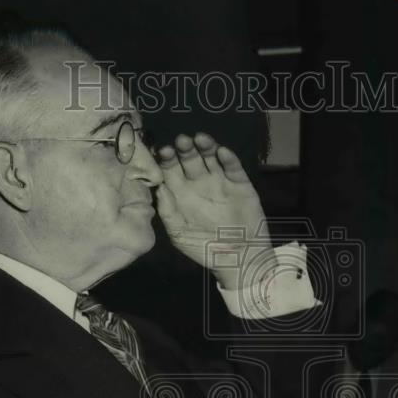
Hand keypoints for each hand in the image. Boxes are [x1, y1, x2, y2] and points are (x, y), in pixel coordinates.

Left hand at [155, 132, 276, 290]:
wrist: (237, 259)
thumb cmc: (203, 248)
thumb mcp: (179, 234)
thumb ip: (168, 211)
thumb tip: (158, 188)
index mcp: (181, 193)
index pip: (171, 170)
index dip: (167, 159)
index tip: (164, 152)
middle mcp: (199, 183)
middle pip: (190, 159)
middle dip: (185, 149)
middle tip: (181, 141)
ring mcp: (220, 181)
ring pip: (211, 157)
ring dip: (205, 146)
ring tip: (200, 139)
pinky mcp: (239, 183)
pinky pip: (233, 167)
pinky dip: (228, 158)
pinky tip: (221, 152)